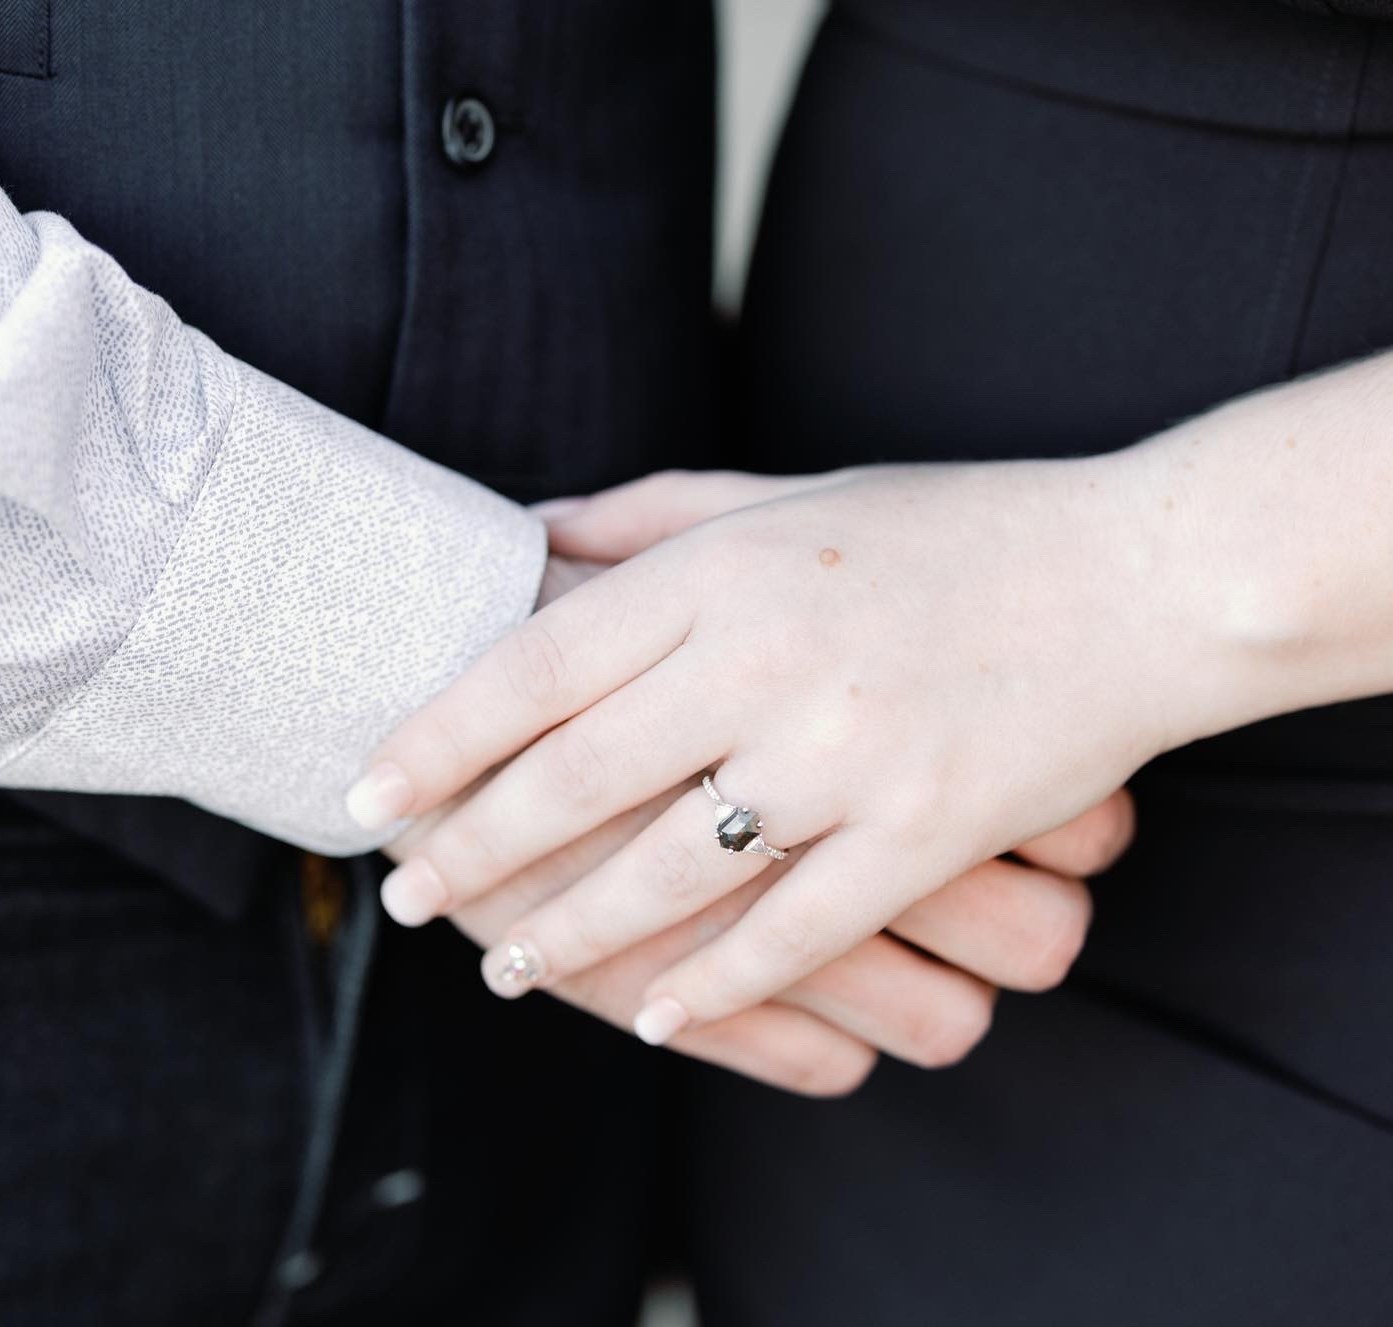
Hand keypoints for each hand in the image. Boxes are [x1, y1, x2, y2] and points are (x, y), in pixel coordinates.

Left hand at [360, 457, 1178, 1042]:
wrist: (1136, 578)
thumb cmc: (950, 528)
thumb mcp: (789, 492)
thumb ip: (651, 511)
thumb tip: (530, 533)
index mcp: (725, 571)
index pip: (536, 666)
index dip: (438, 738)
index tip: (368, 794)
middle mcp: (769, 662)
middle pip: (572, 779)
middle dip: (471, 849)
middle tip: (406, 895)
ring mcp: (848, 758)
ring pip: (664, 873)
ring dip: (566, 931)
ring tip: (503, 963)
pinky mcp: (924, 837)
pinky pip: (791, 934)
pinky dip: (710, 984)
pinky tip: (650, 1012)